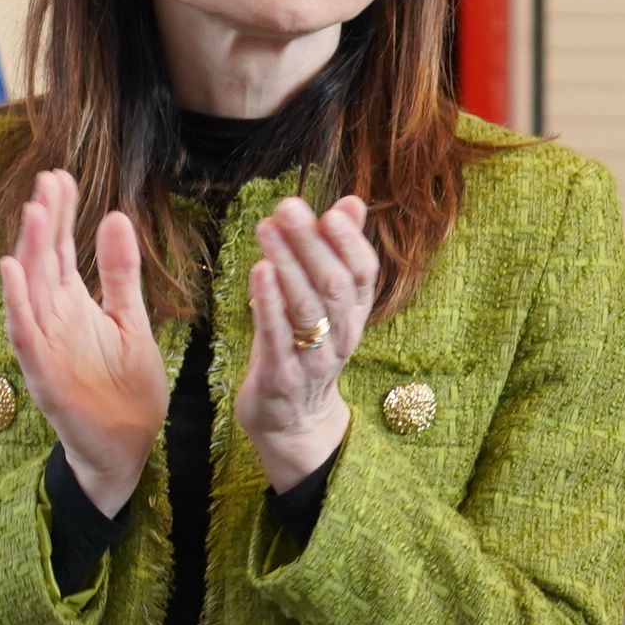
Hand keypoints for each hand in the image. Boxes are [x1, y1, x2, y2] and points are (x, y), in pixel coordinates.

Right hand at [0, 169, 168, 515]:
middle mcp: (52, 320)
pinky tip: (13, 272)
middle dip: (45, 222)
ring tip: (33, 213)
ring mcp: (45, 346)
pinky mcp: (44, 375)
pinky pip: (25, 335)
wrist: (130, 447)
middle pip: (43, 262)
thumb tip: (116, 218)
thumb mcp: (132, 322)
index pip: (61, 251)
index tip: (61, 177)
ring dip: (29, 252)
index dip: (61, 215)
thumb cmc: (126, 388)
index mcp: (74, 306)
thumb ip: (121, 275)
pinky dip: (18, 304)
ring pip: (30, 291)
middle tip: (49, 180)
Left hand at [233, 193, 376, 491]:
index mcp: (354, 315)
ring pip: (309, 309)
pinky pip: (279, 338)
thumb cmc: (305, 350)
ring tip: (266, 228)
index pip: (365, 275)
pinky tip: (258, 272)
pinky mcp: (283, 377)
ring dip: (288, 265)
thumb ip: (338, 252)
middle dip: (312, 243)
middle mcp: (342, 336)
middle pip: (335, 285)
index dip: (351, 243)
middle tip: (288, 207)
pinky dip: (271, 304)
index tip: (331, 210)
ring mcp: (314, 359)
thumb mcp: (326, 302)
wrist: (294, 422)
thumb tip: (352, 203)